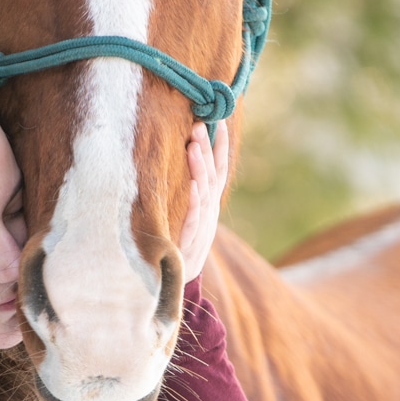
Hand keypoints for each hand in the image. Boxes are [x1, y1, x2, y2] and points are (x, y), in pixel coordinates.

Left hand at [178, 121, 228, 282]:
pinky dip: (195, 202)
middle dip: (206, 148)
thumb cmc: (183, 241)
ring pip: (204, 192)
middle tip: (199, 124)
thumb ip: (193, 187)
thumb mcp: (192, 213)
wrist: (178, 280)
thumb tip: (188, 154)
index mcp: (210, 202)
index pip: (220, 168)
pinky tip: (193, 186)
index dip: (222, 145)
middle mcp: (209, 210)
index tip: (220, 120)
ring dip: (199, 167)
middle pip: (211, 174)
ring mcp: (202, 226)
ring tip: (194, 145)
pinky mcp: (191, 242)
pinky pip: (194, 219)